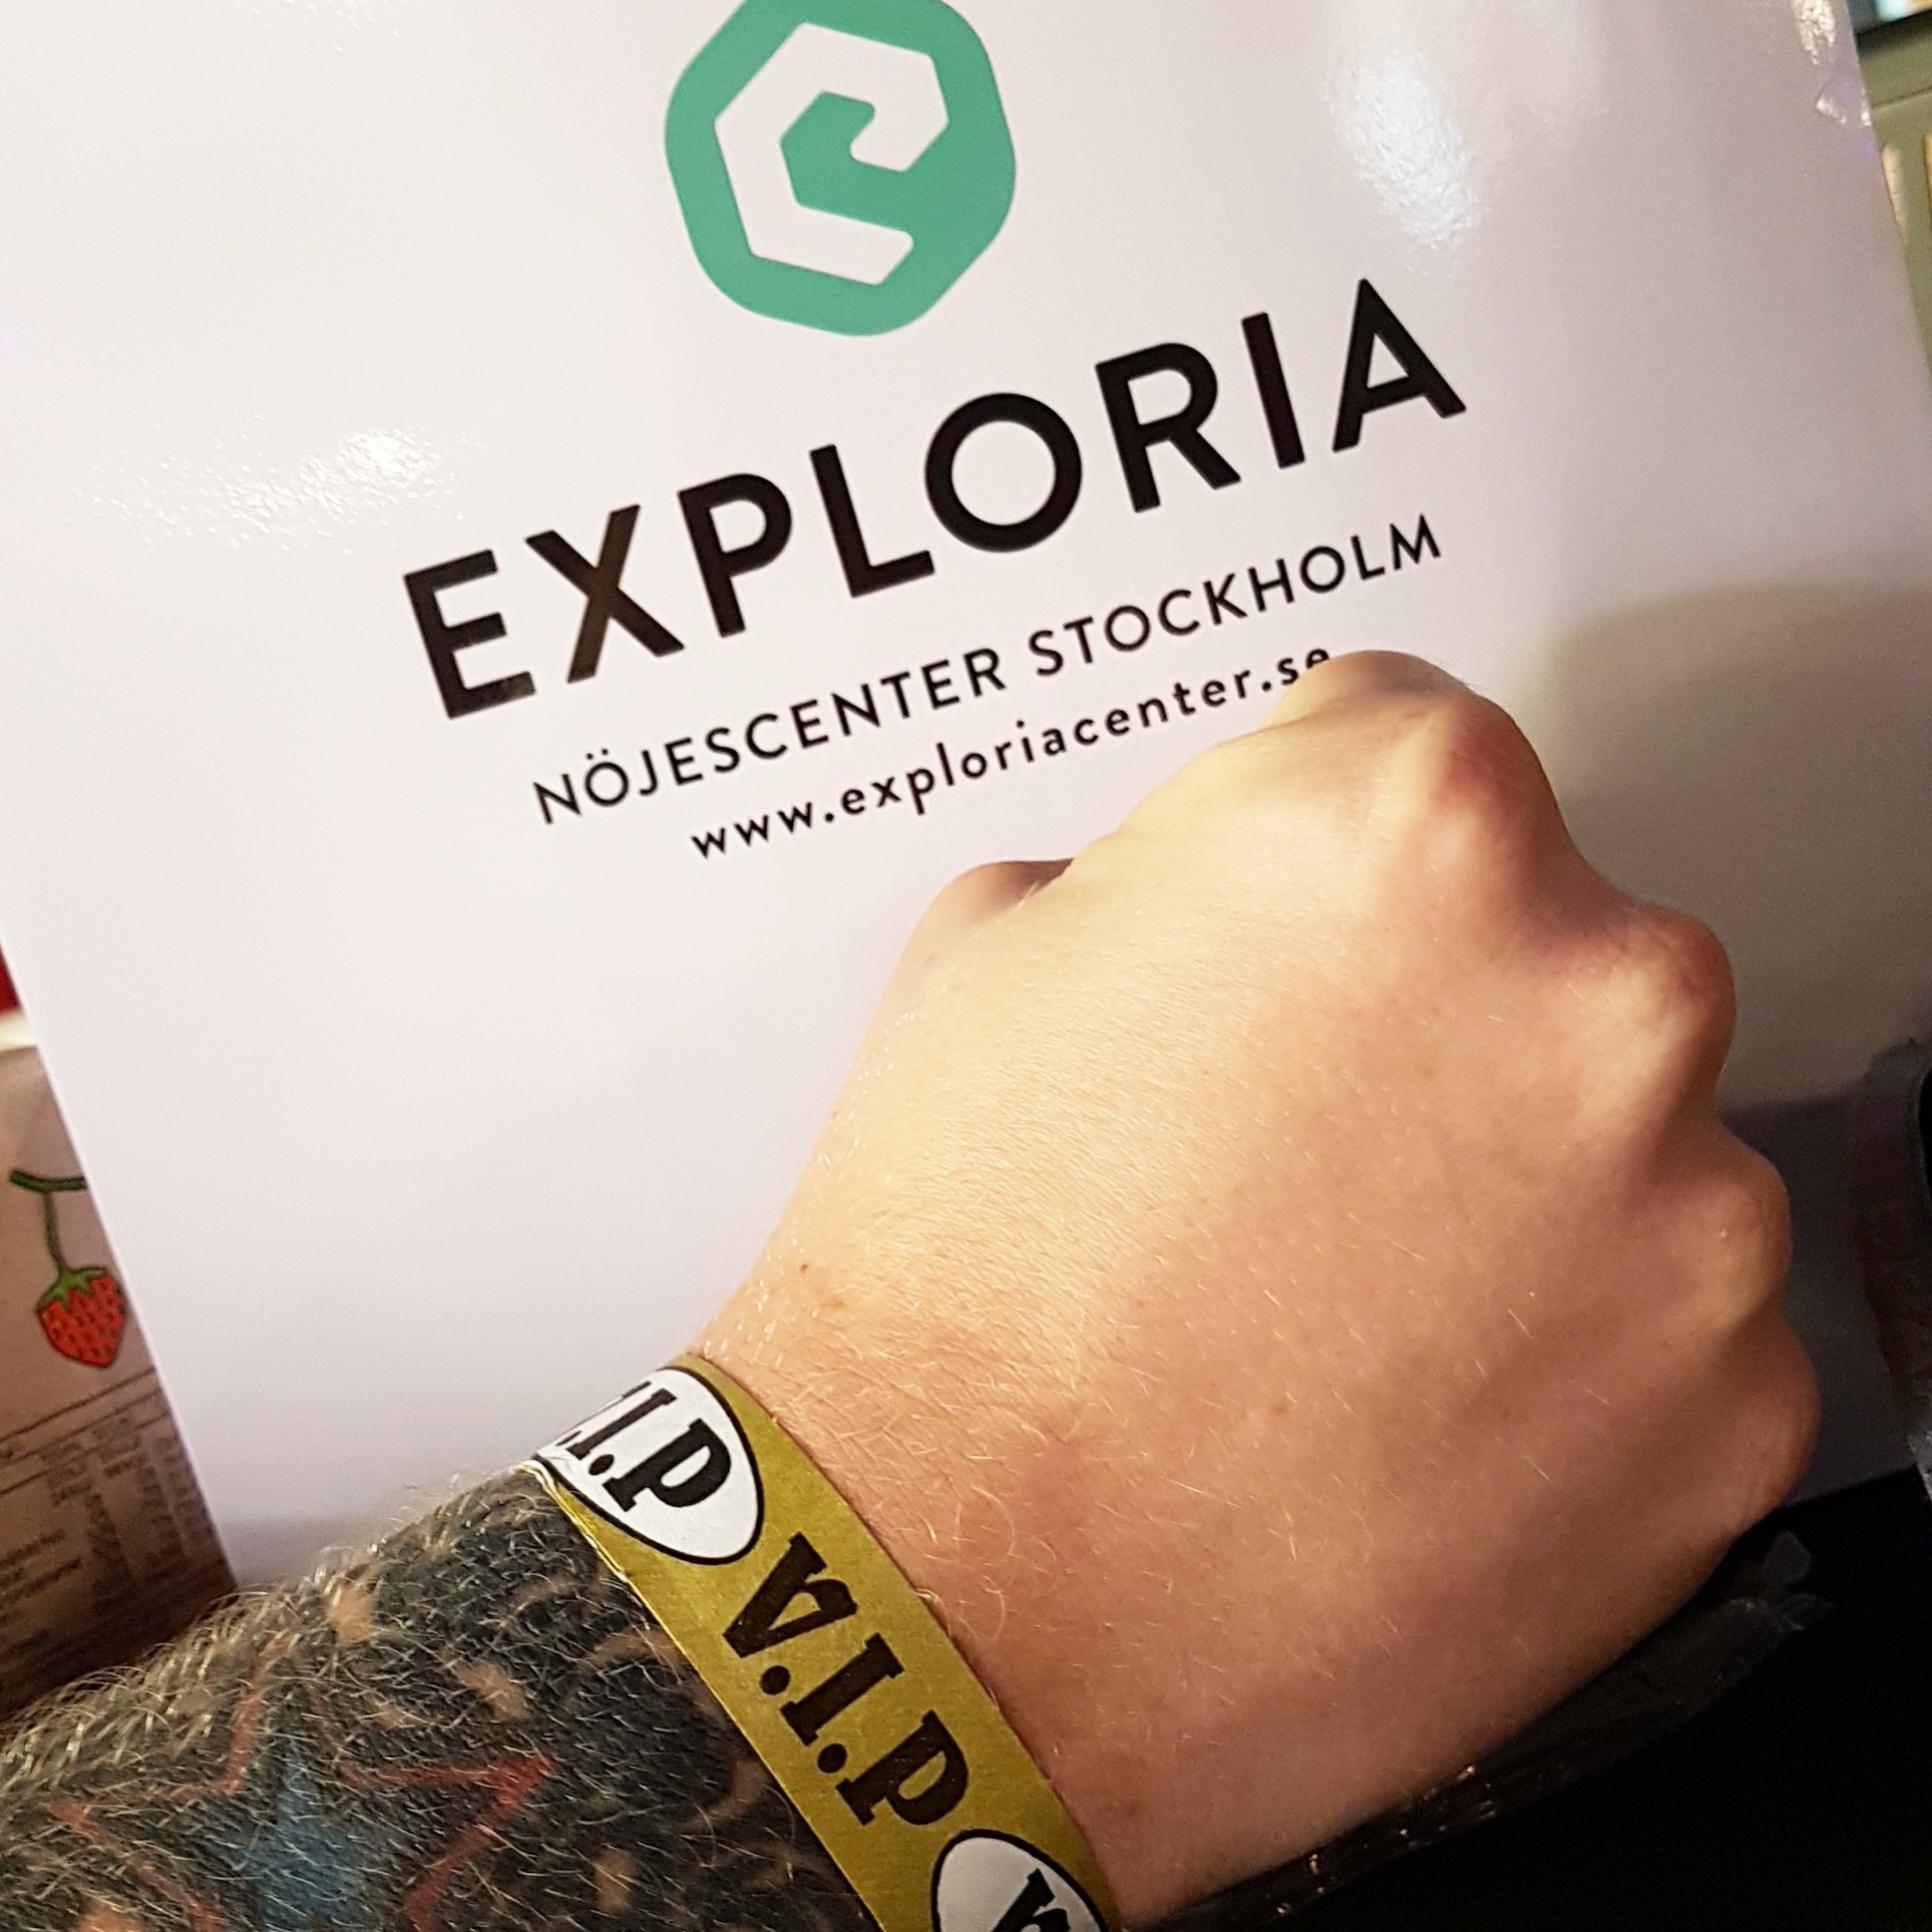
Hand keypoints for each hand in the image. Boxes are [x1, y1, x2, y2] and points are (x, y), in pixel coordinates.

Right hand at [701, 654, 1816, 1923]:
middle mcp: (1600, 992)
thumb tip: (1236, 904)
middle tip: (1299, 1139)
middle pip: (1548, 937)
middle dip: (1434, 1012)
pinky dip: (1567, 1352)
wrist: (954, 1598)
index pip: (1412, 735)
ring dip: (1514, 1190)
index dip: (1313, 839)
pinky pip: (1667, 1327)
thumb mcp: (997, 956)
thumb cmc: (956, 1286)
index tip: (1283, 931)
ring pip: (1627, 1140)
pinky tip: (1405, 1404)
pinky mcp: (1732, 1415)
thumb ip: (1174, 873)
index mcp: (1410, 828)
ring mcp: (1692, 1215)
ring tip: (1337, 1297)